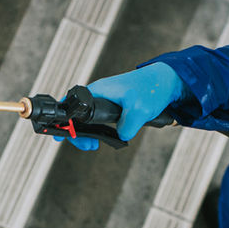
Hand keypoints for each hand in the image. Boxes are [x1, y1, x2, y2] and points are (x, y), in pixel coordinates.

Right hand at [53, 61, 183, 150]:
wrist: (167, 81)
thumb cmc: (151, 88)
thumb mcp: (140, 110)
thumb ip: (127, 126)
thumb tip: (120, 136)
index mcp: (98, 91)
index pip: (72, 106)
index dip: (65, 122)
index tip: (62, 136)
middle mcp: (99, 94)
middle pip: (78, 116)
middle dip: (79, 133)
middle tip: (89, 146)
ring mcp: (106, 99)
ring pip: (90, 119)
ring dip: (90, 133)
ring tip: (95, 145)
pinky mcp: (115, 105)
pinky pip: (101, 119)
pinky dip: (100, 130)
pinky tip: (105, 137)